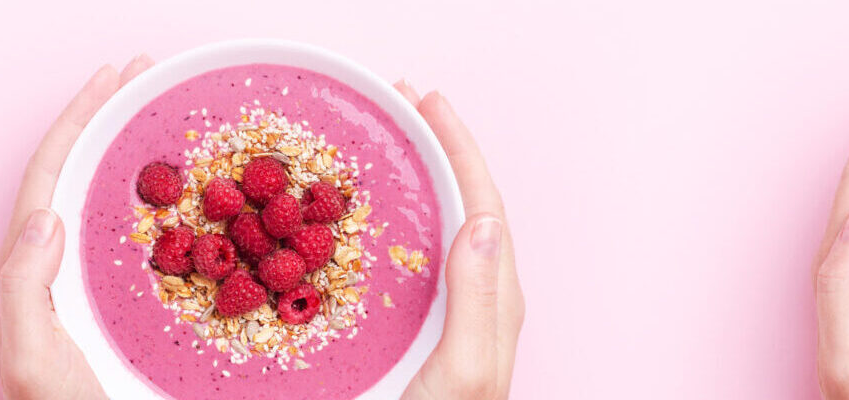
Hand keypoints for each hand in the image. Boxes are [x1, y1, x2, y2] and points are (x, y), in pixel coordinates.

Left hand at [0, 56, 152, 399]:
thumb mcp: (30, 360)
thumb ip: (22, 290)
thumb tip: (45, 218)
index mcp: (33, 273)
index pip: (52, 175)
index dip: (79, 120)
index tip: (112, 80)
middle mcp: (61, 271)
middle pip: (82, 174)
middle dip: (110, 121)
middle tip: (147, 79)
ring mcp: (94, 288)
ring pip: (114, 204)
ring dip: (140, 155)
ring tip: (170, 118)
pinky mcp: (128, 309)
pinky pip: (150, 242)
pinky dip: (173, 207)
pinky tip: (202, 198)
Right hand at [393, 82, 522, 399]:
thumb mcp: (465, 372)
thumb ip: (479, 302)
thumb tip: (484, 222)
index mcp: (494, 304)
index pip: (482, 205)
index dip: (458, 148)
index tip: (426, 102)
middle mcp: (476, 304)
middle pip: (462, 205)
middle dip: (435, 150)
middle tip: (399, 104)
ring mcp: (445, 318)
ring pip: (435, 231)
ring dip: (413, 182)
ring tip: (383, 143)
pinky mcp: (414, 333)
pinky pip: (405, 263)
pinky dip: (386, 225)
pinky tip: (354, 220)